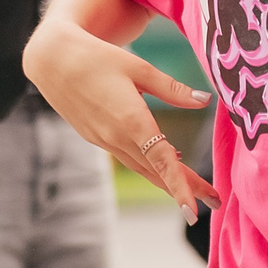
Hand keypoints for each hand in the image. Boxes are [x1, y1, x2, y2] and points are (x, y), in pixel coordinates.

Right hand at [23, 17, 219, 214]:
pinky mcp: (97, 137)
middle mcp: (117, 137)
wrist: (51, 60)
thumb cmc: (97, 57)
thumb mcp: (139, 68)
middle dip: (187, 188)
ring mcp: (104, 140)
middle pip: (157, 171)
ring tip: (197, 192)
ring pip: (143, 168)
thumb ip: (172, 89)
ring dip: (170, 181)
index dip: (181, 186)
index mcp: (131, 120)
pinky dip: (150, 166)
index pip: (162, 161)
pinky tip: (168, 163)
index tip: (194, 210)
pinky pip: (129, 157)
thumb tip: (205, 101)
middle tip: (216, 202)